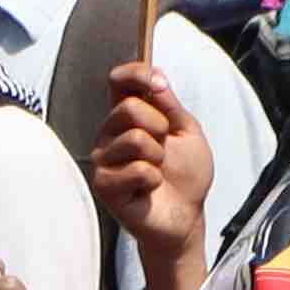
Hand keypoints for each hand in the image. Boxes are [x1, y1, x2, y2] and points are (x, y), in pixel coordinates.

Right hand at [88, 57, 216, 289]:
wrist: (186, 216)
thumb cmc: (185, 175)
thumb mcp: (187, 132)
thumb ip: (170, 105)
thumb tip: (156, 75)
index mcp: (127, 116)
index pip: (119, 81)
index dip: (136, 74)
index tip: (158, 83)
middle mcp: (109, 134)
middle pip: (129, 108)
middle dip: (160, 127)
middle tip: (165, 149)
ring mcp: (103, 159)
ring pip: (134, 139)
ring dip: (159, 157)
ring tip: (158, 171)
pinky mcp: (103, 185)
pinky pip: (137, 170)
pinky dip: (154, 180)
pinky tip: (149, 189)